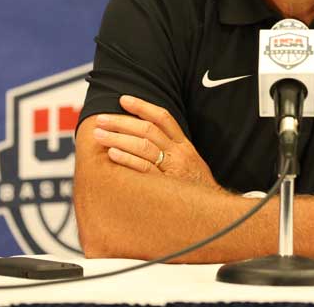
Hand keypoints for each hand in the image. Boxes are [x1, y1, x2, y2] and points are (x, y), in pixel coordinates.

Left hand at [92, 95, 218, 188]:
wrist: (214, 214)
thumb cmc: (196, 190)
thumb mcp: (189, 164)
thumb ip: (171, 151)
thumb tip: (144, 140)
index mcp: (184, 145)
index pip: (163, 118)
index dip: (142, 107)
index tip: (123, 100)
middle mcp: (179, 153)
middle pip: (148, 130)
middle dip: (122, 122)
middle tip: (101, 119)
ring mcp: (173, 169)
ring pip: (143, 146)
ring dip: (118, 138)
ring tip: (99, 134)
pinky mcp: (166, 186)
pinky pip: (144, 168)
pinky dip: (127, 159)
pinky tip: (111, 154)